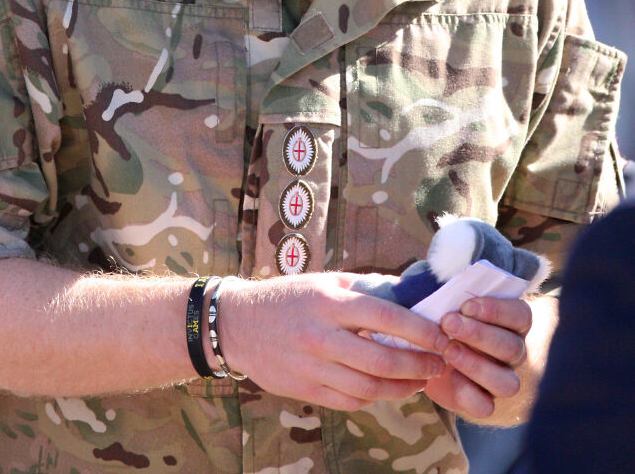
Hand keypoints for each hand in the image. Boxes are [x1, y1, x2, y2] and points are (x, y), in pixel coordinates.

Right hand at [216, 272, 449, 410]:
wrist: (239, 324)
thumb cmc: (289, 297)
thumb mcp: (325, 281)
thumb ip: (365, 287)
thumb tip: (408, 292)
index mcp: (329, 302)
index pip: (385, 316)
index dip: (419, 330)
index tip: (442, 336)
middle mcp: (322, 336)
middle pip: (382, 359)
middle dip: (419, 365)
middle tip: (440, 363)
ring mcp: (313, 367)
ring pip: (369, 387)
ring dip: (403, 387)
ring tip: (421, 380)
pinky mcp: (306, 390)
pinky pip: (350, 400)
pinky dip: (375, 397)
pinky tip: (390, 389)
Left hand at [423, 296, 531, 420]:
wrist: (425, 351)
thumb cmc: (440, 315)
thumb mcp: (444, 297)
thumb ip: (449, 288)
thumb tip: (442, 275)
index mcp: (511, 323)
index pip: (521, 315)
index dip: (496, 310)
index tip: (465, 305)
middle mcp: (513, 352)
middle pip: (513, 347)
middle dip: (479, 334)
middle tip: (448, 322)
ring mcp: (501, 379)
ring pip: (507, 382)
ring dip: (476, 365)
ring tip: (448, 350)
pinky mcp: (483, 402)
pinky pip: (486, 407)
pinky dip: (468, 393)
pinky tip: (449, 375)